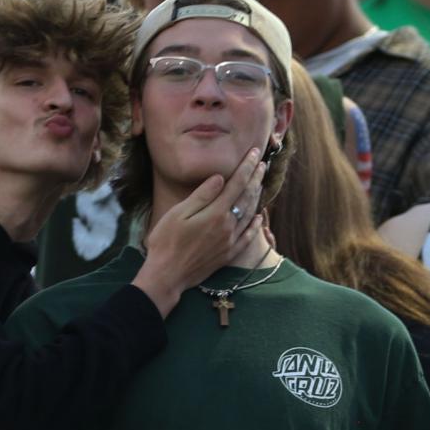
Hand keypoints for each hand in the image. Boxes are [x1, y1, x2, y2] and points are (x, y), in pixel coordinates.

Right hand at [133, 149, 266, 307]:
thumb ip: (202, 196)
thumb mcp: (179, 213)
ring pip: (249, 215)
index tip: (255, 153)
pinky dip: (255, 226)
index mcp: (216, 213)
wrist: (167, 276)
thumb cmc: (166, 242)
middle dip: (255, 178)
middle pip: (246, 197)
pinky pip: (248, 237)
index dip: (247, 167)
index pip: (237, 184)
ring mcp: (230, 242)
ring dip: (257, 197)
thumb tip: (220, 178)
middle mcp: (228, 226)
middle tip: (263, 164)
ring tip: (261, 183)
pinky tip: (259, 218)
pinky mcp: (228, 254)